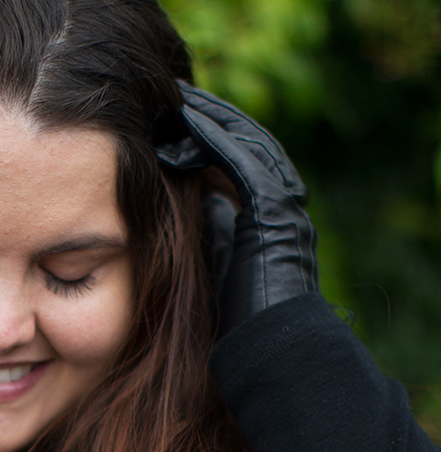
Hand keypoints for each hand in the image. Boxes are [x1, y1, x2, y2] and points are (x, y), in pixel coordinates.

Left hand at [156, 83, 318, 336]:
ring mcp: (283, 203)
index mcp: (269, 217)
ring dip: (210, 121)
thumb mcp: (219, 263)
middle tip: (174, 100)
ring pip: (245, 144)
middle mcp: (283, 203)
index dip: (207, 140)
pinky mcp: (275, 208)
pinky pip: (244, 161)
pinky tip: (187, 126)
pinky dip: (216, 140)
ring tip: (176, 103)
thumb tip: (201, 197)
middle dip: (210, 120)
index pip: (238, 162)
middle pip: (244, 144)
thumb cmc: (237, 320)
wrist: (268, 345)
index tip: (173, 126)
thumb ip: (215, 227)